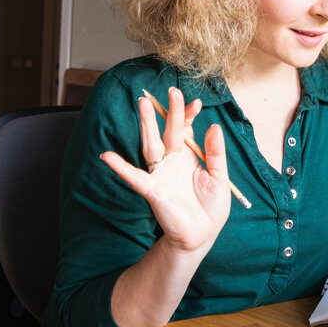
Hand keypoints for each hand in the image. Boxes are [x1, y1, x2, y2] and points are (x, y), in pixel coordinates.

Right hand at [100, 87, 231, 254]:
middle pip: (169, 131)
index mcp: (188, 156)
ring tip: (142, 104)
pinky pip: (134, 177)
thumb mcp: (219, 178)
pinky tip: (107, 156)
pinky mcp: (152, 190)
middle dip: (170, 112)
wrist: (201, 235)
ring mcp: (160, 173)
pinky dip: (120, 167)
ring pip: (151, 144)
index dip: (190, 115)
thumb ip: (215, 153)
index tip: (197, 102)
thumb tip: (215, 127)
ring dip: (147, 125)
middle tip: (173, 91)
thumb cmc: (210, 208)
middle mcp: (172, 160)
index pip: (186, 129)